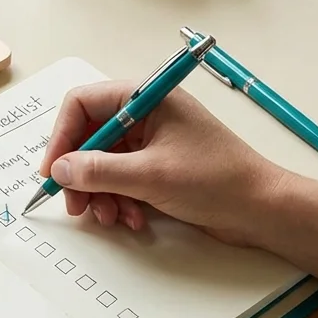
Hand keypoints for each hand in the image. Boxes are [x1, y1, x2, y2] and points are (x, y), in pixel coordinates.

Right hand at [37, 80, 288, 246]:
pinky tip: (132, 219)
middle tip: (75, 205)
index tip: (54, 171)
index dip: (62, 137)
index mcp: (146, 98)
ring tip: (109, 217)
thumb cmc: (216, 180)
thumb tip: (60, 169)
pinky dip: (120, 200)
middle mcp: (146, 115)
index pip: (83, 104)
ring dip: (100, 193)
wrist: (263, 210)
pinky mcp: (159, 167)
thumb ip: (98, 171)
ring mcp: (153, 142)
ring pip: (104, 163)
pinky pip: (122, 179)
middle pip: (90, 137)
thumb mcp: (150, 176)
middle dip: (80, 173)